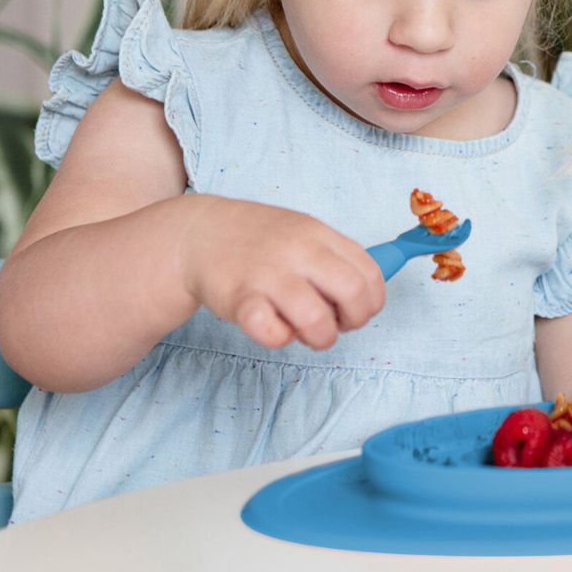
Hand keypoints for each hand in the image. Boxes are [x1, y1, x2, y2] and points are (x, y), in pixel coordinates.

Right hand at [177, 194, 384, 349]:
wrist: (200, 233)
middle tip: (335, 324)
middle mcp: (299, 251)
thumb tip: (369, 293)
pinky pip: (272, 333)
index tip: (357, 310)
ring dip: (319, 337)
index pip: (370, 272)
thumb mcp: (304, 232)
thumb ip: (335, 258)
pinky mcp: (240, 299)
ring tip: (305, 331)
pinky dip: (279, 338)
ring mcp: (269, 275)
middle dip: (354, 321)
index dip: (371, 301)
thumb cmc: (260, 240)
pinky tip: (272, 326)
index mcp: (320, 234)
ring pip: (316, 319)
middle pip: (352, 293)